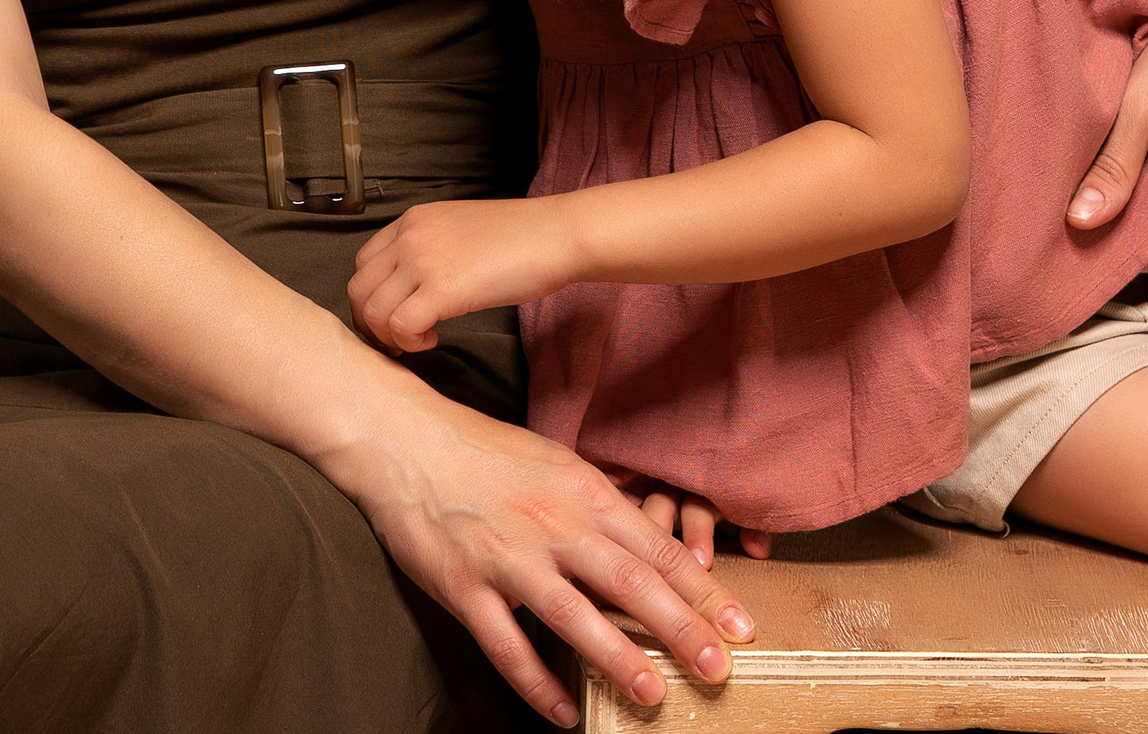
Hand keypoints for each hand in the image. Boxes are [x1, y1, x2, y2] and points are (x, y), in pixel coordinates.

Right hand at [321, 382, 757, 726]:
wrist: (407, 441)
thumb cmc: (487, 452)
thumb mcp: (557, 464)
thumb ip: (601, 507)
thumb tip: (652, 546)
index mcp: (583, 493)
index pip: (656, 548)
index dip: (702, 590)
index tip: (740, 625)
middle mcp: (553, 526)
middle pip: (629, 584)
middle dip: (680, 629)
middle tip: (718, 667)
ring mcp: (508, 559)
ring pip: (573, 617)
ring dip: (617, 659)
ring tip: (653, 694)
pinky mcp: (465, 588)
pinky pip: (507, 646)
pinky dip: (537, 683)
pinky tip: (564, 713)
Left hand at [349, 198, 580, 352]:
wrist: (556, 235)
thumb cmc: (521, 238)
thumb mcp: (460, 229)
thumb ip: (429, 249)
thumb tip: (413, 286)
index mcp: (414, 220)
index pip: (364, 263)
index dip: (372, 297)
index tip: (392, 316)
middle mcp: (410, 236)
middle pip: (359, 289)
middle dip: (372, 323)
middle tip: (398, 339)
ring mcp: (423, 260)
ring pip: (373, 310)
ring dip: (391, 336)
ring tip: (420, 340)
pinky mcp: (442, 288)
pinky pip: (400, 326)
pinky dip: (410, 342)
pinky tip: (433, 339)